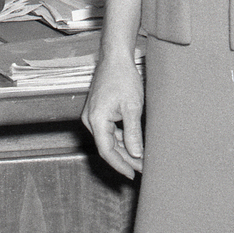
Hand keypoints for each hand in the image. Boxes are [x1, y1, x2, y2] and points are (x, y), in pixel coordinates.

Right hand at [81, 1, 144, 178]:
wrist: (115, 58)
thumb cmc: (123, 78)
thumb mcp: (132, 107)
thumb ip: (133, 132)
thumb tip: (136, 155)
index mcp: (96, 120)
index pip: (107, 151)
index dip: (120, 165)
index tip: (133, 175)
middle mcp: (90, 120)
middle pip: (108, 147)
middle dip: (125, 160)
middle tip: (143, 170)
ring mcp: (93, 116)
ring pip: (109, 140)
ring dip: (125, 150)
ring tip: (142, 160)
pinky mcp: (98, 112)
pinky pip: (110, 131)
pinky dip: (122, 138)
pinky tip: (135, 145)